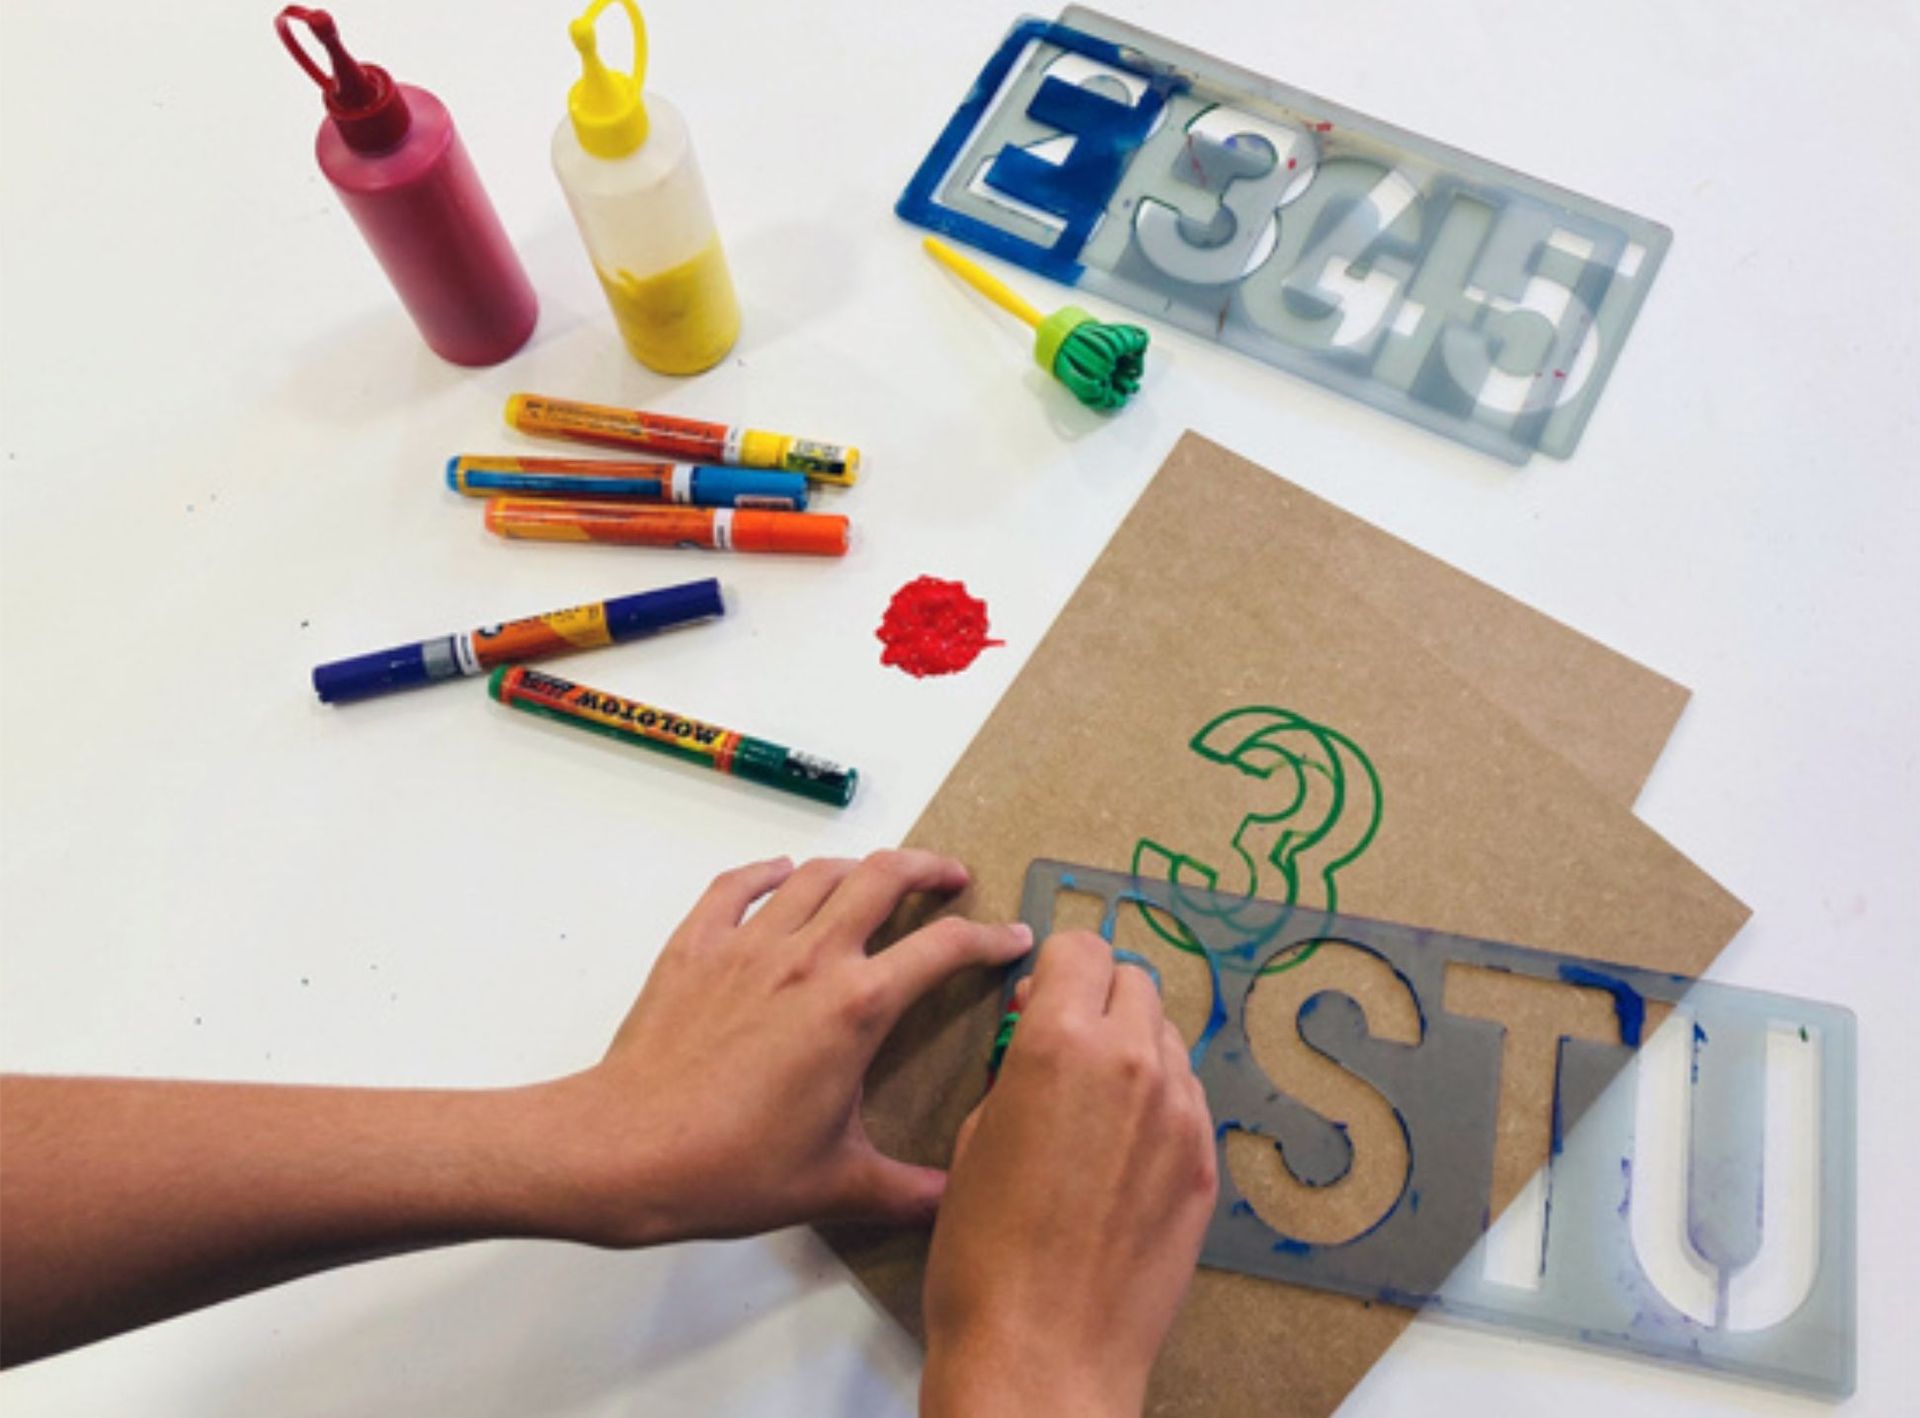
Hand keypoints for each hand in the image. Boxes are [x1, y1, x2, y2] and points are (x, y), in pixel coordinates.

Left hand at [539, 851, 1031, 1247]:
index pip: (945, 949)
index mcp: (856, 1007)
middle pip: (884, 878)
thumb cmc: (729, 1168)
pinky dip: (766, 872)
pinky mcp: (695, 947)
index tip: (1010, 937)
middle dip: (929, 868)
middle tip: (951, 878)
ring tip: (877, 876)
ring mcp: (748, 945)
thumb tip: (954, 1201)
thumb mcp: (836, 1185)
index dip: (989, 938)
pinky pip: (736, 886)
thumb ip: (907, 1190)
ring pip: (816, 873)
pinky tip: (779, 875)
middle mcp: (808, 959)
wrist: (627, 1151)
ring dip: (857, 866)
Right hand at [920, 932, 1217, 1417]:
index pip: (1082, 948)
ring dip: (1133, 1046)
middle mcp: (1132, 1063)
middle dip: (1098, 997)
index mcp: (1060, 1043)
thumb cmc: (984, 1255)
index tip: (1041, 994)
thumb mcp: (973, 1137)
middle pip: (1135, 981)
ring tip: (1094, 1101)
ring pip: (1167, 1037)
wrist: (1043, 1354)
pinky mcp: (1204, 1164)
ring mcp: (1180, 1114)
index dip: (1056, 967)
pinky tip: (1122, 1150)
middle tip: (1064, 1039)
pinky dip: (1158, 1100)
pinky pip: (1187, 1098)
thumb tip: (1035, 1034)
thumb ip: (1014, 1068)